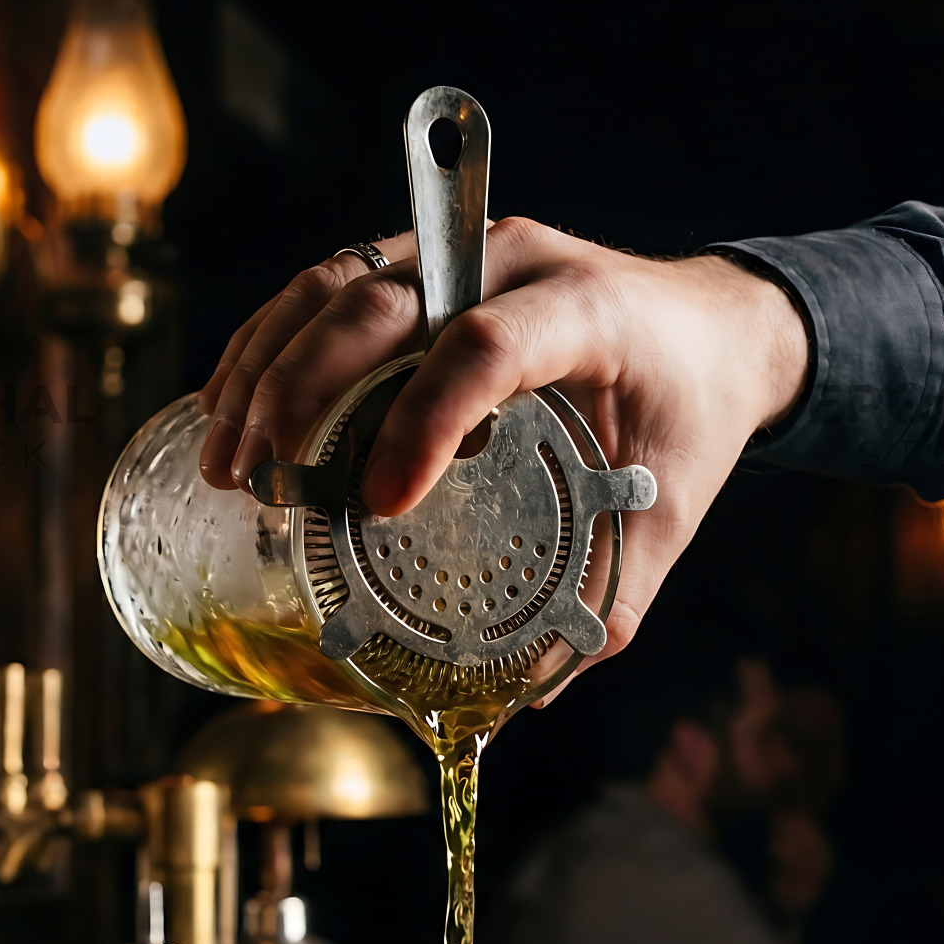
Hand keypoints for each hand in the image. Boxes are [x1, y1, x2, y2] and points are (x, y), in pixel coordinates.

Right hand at [196, 220, 809, 669]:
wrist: (715, 325)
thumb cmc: (693, 408)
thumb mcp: (675, 500)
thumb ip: (616, 589)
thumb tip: (540, 689)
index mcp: (586, 310)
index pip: (484, 346)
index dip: (423, 421)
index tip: (380, 503)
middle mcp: (512, 262)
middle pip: (381, 303)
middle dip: (302, 391)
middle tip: (261, 484)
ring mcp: (458, 255)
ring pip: (334, 285)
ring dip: (265, 368)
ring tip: (228, 462)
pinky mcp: (423, 266)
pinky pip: (325, 287)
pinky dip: (268, 344)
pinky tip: (231, 411)